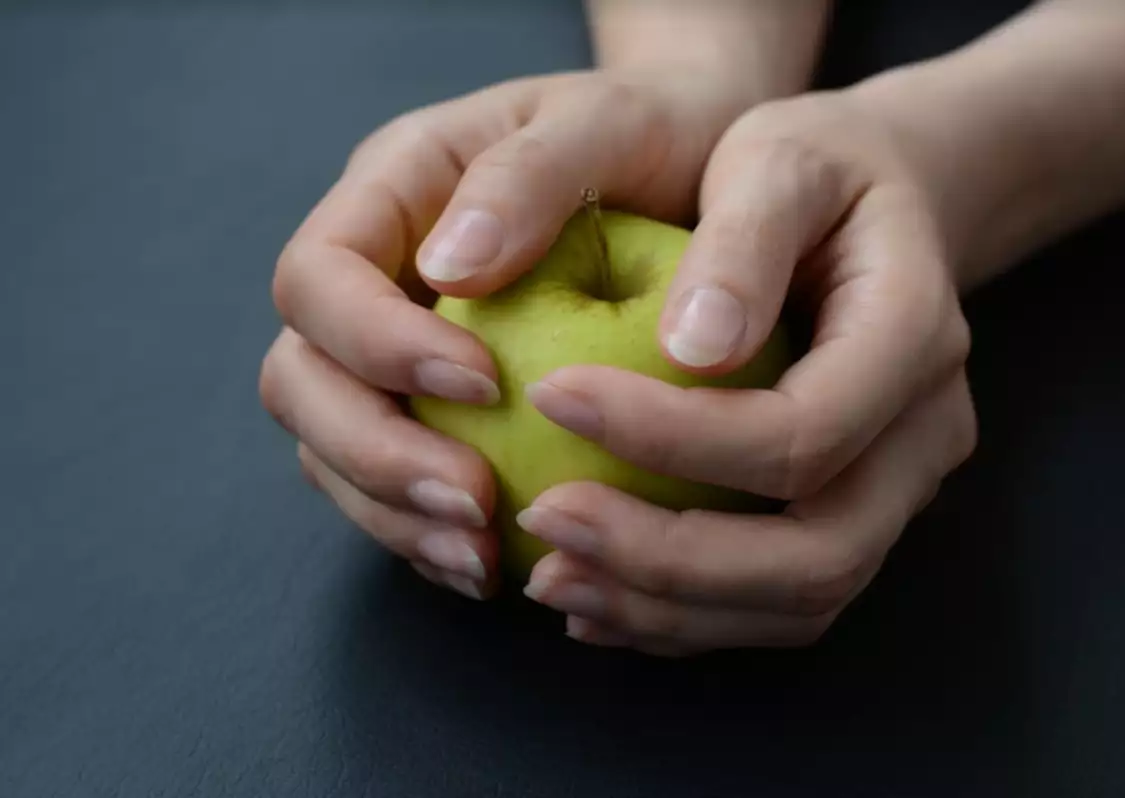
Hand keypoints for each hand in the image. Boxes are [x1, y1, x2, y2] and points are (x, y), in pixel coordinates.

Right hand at [258, 68, 761, 599]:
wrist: (694, 165)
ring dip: (395, 514)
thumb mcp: (604, 122)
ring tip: (484, 559)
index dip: (373, 344)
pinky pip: (393, 484)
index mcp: (390, 192)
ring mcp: (393, 349)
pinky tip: (493, 563)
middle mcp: (376, 276)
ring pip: (333, 448)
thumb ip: (527, 178)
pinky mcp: (432, 412)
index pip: (319, 278)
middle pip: (301, 379)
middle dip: (371, 453)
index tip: (484, 386)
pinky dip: (430, 533)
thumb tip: (448, 267)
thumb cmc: (651, 134)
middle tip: (472, 505)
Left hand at [518, 88, 977, 654]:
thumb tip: (691, 349)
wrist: (879, 201)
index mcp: (914, 336)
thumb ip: (744, 240)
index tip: (551, 396)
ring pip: (802, 601)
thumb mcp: (778, 158)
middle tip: (544, 521)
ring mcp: (897, 489)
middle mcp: (924, 434)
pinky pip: (780, 603)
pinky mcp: (853, 514)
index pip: (801, 432)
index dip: (671, 438)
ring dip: (669, 608)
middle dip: (669, 560)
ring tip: (552, 574)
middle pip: (818, 555)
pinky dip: (685, 615)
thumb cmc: (814, 169)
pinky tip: (596, 593)